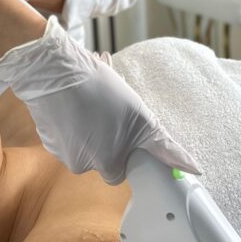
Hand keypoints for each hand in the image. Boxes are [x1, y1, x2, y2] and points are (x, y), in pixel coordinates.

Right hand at [0, 17, 201, 184]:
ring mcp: (60, 151)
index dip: (125, 148)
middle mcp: (81, 165)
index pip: (120, 170)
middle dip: (107, 134)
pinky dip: (72, 119)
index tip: (124, 130)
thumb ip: (165, 147)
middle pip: (102, 156)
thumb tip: (195, 169)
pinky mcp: (46, 136)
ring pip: (84, 143)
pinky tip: (75, 99)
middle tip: (110, 109)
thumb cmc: (100, 92)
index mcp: (106, 164)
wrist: (54, 71)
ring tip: (92, 98)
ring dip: (91, 124)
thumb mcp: (141, 117)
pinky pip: (65, 133)